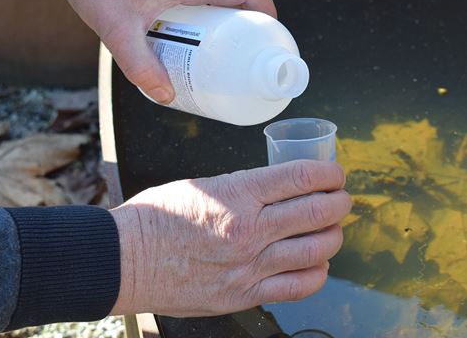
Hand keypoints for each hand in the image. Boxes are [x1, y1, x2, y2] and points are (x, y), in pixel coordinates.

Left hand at [0, 0, 276, 103]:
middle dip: (249, 25)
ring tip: (221, 52)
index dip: (268, 13)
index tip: (270, 39)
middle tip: (244, 56)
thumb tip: (165, 95)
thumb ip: (140, 66)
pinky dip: (208, 12)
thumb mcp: (116, 29)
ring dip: (227, 19)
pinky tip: (190, 35)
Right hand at [109, 160, 350, 316]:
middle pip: (317, 213)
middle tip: (341, 199)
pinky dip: (317, 273)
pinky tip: (317, 263)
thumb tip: (277, 190)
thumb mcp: (202, 187)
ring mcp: (248, 266)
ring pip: (316, 251)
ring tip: (332, 229)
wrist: (125, 260)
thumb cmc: (156, 219)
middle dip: (339, 203)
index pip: (300, 177)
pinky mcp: (243, 294)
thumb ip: (243, 190)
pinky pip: (298, 287)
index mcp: (236, 195)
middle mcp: (248, 231)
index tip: (335, 174)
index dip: (328, 173)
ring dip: (333, 236)